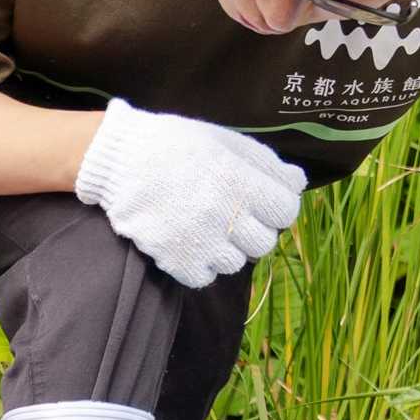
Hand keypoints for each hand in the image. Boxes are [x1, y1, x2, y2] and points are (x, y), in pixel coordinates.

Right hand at [73, 98, 305, 287]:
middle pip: (264, 243)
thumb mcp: (225, 142)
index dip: (277, 207)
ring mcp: (199, 239)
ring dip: (227, 250)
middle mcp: (225, 213)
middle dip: (253, 231)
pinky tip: (191, 244)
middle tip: (233, 217)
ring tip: (208, 230)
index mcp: (241, 180)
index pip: (286, 211)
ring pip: (235, 263)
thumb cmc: (176, 145)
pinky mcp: (175, 258)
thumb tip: (298, 183)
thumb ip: (265, 164)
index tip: (260, 202)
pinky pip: (204, 278)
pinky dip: (201, 266)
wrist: (120, 159)